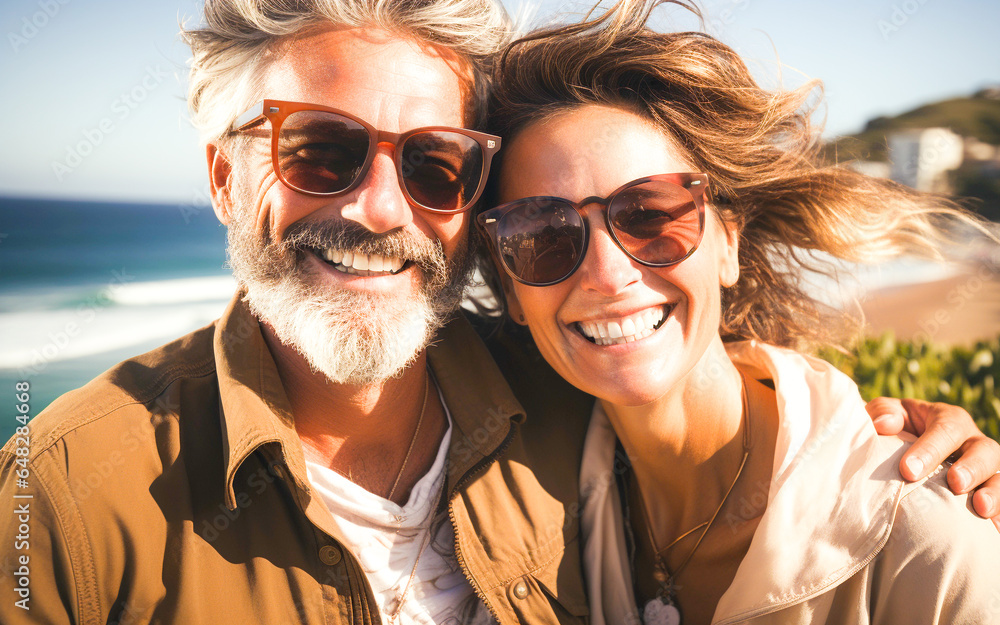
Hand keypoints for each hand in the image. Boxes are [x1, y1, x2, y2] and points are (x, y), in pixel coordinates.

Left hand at [867, 397, 999, 529]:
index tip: (908, 471)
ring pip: (998, 476)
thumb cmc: (894, 432)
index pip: (945, 428)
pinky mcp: (987, 489)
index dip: (930, 449)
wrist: (903, 455)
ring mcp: (984, 467)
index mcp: (948, 420)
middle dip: (971, 467)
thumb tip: (884, 425)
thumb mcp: (885, 415)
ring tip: (981, 508)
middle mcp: (972, 441)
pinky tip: (994, 527)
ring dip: (993, 492)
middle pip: (983, 449)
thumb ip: (882, 412)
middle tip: (955, 484)